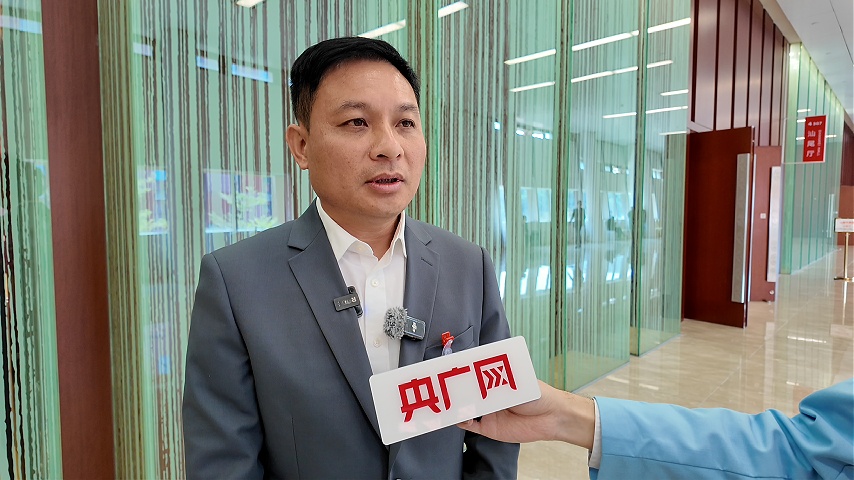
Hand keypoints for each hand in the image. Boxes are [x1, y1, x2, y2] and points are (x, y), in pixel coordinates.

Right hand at [457, 380, 594, 448]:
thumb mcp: (516, 381)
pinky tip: (459, 416)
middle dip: (455, 388)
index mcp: (495, 381)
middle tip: (443, 384)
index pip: (474, 375)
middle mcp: (489, 396)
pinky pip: (471, 426)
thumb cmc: (537, 394)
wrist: (552, 417)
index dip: (463, 372)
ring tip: (448, 399)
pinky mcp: (490, 428)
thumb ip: (496, 379)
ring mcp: (488, 412)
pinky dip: (462, 421)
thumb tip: (478, 373)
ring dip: (456, 404)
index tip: (451, 368)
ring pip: (466, 408)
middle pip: (467, 392)